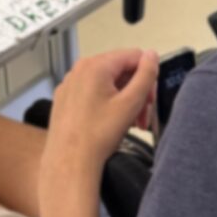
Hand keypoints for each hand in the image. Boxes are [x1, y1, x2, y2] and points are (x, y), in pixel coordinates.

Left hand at [43, 49, 158, 175]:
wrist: (70, 162)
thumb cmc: (97, 135)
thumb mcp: (130, 103)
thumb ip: (146, 76)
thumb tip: (151, 55)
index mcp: (96, 65)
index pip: (134, 56)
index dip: (148, 77)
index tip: (150, 100)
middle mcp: (79, 69)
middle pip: (120, 70)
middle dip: (136, 91)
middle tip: (142, 116)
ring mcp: (70, 84)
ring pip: (107, 82)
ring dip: (123, 99)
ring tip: (130, 123)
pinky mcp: (65, 98)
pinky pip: (92, 92)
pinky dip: (106, 103)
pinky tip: (111, 122)